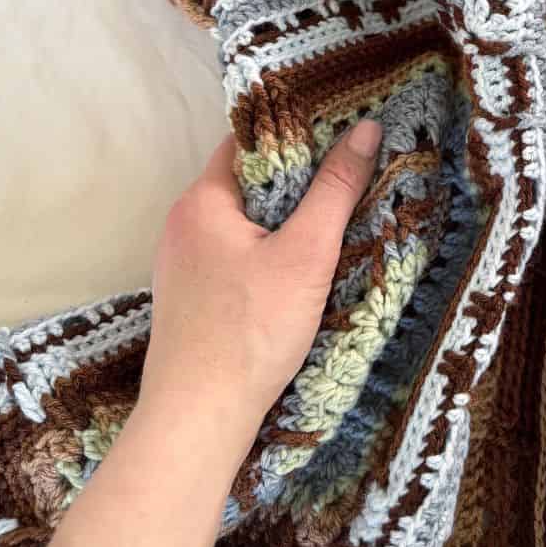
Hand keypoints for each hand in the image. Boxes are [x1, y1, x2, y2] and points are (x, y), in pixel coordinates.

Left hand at [140, 119, 382, 459]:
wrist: (200, 418)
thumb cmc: (252, 330)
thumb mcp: (307, 253)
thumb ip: (336, 188)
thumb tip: (366, 128)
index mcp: (202, 200)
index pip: (248, 141)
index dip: (295, 133)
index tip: (341, 133)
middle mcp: (182, 224)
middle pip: (246, 182)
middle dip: (296, 180)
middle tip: (348, 178)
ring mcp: (180, 264)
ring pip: (241, 222)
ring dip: (282, 220)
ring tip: (332, 222)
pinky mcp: (189, 298)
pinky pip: (232, 254)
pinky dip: (265, 252)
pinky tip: (298, 271)